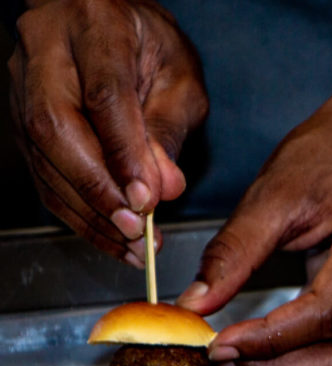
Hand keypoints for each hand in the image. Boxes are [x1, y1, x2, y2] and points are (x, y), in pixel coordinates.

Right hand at [8, 0, 206, 264]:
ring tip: (130, 244)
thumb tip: (163, 188)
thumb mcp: (179, 76)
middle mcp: (46, 51)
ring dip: (88, 210)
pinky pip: (41, 172)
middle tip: (136, 229)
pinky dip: (76, 211)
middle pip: (56, 127)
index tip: (147, 199)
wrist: (105, 20)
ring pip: (43, 157)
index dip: (123, 154)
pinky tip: (109, 235)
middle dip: (97, 188)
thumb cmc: (148, 45)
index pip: (104, 95)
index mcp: (95, 26)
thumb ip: (169, 128)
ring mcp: (23, 84)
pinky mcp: (19, 118)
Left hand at [177, 60, 331, 365]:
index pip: (324, 311)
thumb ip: (234, 252)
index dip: (270, 340)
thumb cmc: (331, 156)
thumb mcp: (273, 192)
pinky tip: (268, 351)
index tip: (219, 346)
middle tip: (225, 363)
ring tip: (240, 360)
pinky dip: (307, 360)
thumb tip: (194, 305)